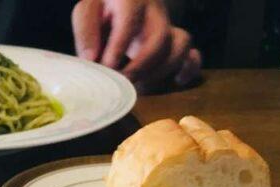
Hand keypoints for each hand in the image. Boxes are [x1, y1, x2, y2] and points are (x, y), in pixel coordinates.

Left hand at [72, 0, 201, 89]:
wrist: (120, 1)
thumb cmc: (102, 7)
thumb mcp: (87, 12)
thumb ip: (86, 32)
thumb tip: (91, 58)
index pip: (130, 22)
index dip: (118, 48)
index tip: (106, 67)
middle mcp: (155, 10)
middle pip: (160, 37)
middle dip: (141, 65)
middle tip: (123, 81)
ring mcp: (168, 25)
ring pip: (180, 46)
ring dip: (160, 71)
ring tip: (139, 85)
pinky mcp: (175, 40)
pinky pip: (192, 53)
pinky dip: (189, 68)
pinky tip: (177, 80)